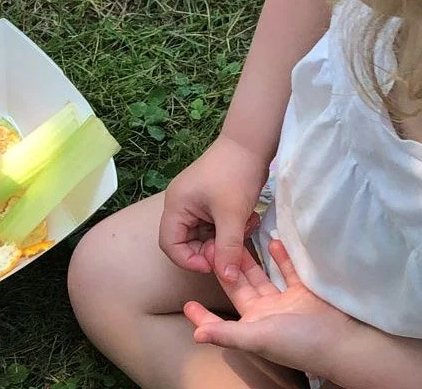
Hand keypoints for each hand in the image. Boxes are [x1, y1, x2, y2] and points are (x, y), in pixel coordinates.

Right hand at [159, 136, 267, 280]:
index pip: (170, 245)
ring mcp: (194, 201)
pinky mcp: (208, 200)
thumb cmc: (236, 175)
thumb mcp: (233, 215)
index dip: (190, 260)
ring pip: (204, 234)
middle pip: (186, 242)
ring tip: (245, 228)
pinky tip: (247, 219)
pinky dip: (229, 228)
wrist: (251, 143)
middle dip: (211, 249)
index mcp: (176, 206)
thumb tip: (227, 278)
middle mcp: (180, 204)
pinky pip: (213, 224)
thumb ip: (228, 248)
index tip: (215, 264)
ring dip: (224, 238)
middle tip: (234, 248)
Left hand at [184, 240, 361, 379]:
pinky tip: (272, 239)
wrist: (342, 342)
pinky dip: (281, 256)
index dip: (205, 313)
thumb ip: (227, 333)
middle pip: (241, 287)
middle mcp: (267, 314)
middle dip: (227, 268)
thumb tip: (195, 334)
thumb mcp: (258, 338)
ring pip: (263, 276)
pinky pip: (288, 270)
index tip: (187, 303)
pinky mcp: (305, 291)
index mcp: (253, 326)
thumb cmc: (297, 343)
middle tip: (212, 244)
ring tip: (238, 236)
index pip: (222, 318)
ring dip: (251, 259)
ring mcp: (286, 302)